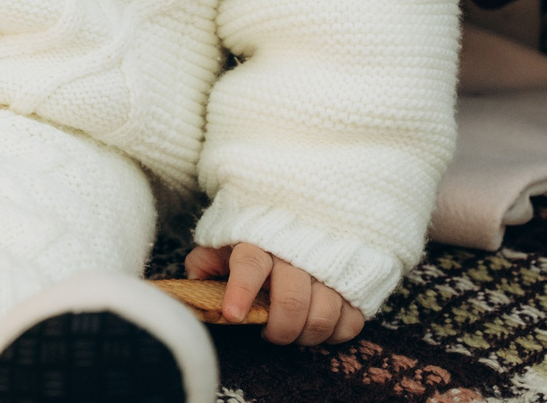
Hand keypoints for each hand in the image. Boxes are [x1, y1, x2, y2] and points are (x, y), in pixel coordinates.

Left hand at [185, 243, 365, 344]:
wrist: (305, 211)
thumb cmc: (258, 234)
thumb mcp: (227, 238)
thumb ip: (207, 260)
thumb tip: (194, 283)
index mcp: (259, 239)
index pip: (250, 263)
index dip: (241, 291)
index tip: (232, 315)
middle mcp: (297, 253)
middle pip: (291, 300)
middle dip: (278, 329)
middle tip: (268, 333)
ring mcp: (329, 268)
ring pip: (322, 314)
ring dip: (305, 335)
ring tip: (292, 331)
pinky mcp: (353, 284)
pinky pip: (350, 321)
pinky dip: (334, 334)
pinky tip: (317, 327)